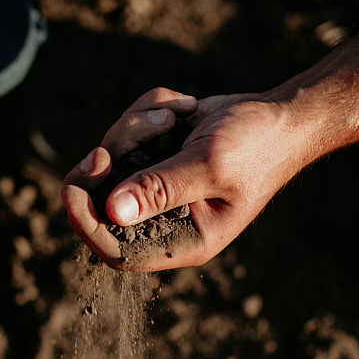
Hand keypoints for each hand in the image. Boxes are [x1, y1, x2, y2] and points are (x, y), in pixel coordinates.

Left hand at [62, 88, 313, 270]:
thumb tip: (113, 211)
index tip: (77, 185)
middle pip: (102, 200)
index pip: (116, 250)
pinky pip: (127, 133)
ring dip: (137, 126)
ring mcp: (157, 185)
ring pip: (111, 159)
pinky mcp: (155, 155)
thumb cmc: (257, 146)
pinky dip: (148, 111)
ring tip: (179, 112)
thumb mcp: (210, 166)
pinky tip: (185, 108)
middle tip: (132, 130)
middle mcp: (165, 218)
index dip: (87, 224)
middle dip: (115, 154)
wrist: (281, 115)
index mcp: (183, 239)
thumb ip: (162, 188)